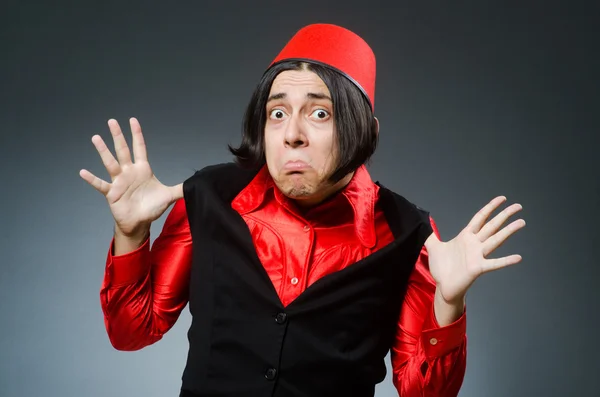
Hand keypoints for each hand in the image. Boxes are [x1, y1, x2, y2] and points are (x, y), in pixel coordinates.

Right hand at [79, 118, 182, 238]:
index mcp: (143, 169)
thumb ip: (180, 189)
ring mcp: (119, 181)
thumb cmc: (152, 207)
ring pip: (111, 163)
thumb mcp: (168, 196)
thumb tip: (194, 184)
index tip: (132, 120)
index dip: (137, 134)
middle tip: (112, 121)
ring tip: (96, 138)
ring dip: (103, 151)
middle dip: (118, 136)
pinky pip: (100, 184)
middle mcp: (129, 172)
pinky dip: (92, 179)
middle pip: (123, 150)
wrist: (140, 222)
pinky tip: (83, 172)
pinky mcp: (111, 193)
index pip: (140, 148)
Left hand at [425, 196, 525, 303]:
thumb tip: (423, 224)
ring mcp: (477, 256)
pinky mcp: (478, 268)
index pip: (480, 218)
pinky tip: (518, 257)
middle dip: (504, 215)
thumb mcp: (434, 248)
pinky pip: (494, 263)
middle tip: (518, 206)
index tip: (502, 199)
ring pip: (495, 240)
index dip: (490, 207)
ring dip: (508, 231)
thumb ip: (431, 236)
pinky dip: (505, 261)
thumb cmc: (441, 269)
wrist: (443, 287)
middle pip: (492, 226)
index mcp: (465, 237)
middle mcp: (474, 244)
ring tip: (521, 222)